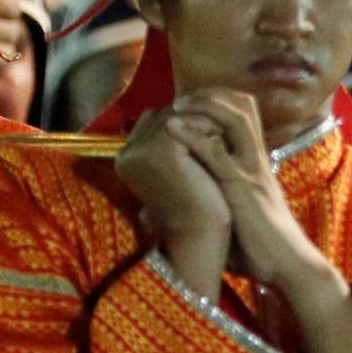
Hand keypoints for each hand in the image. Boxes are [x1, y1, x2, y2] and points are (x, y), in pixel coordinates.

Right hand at [115, 105, 231, 297]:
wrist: (201, 237)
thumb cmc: (195, 210)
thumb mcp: (178, 174)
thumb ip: (175, 150)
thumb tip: (190, 124)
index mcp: (126, 159)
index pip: (153, 123)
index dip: (182, 120)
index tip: (208, 122)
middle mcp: (127, 153)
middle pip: (162, 116)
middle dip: (192, 114)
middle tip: (220, 117)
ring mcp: (141, 150)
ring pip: (176, 116)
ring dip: (202, 117)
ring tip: (225, 125)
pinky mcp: (162, 150)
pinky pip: (188, 124)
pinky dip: (208, 126)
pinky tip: (225, 133)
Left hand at [165, 89, 326, 294]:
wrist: (290, 266)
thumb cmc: (260, 250)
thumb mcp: (226, 224)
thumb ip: (191, 211)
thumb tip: (146, 216)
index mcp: (254, 164)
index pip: (244, 116)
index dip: (217, 103)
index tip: (185, 106)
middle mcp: (256, 160)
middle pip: (243, 106)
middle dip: (211, 95)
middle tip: (181, 99)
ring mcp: (251, 170)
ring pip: (236, 118)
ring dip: (205, 105)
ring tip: (178, 105)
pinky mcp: (243, 188)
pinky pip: (218, 153)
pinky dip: (194, 136)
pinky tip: (172, 128)